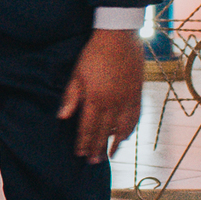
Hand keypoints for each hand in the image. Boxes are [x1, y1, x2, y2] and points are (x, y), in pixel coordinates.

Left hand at [58, 29, 143, 164]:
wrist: (118, 37)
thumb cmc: (93, 54)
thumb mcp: (77, 74)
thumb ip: (71, 96)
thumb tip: (62, 116)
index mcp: (95, 99)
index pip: (88, 127)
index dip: (83, 142)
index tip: (79, 154)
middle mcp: (113, 103)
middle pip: (104, 132)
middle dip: (97, 148)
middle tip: (93, 161)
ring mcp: (127, 99)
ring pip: (122, 128)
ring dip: (116, 143)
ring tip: (110, 154)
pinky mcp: (138, 93)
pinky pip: (136, 117)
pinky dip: (131, 129)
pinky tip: (126, 136)